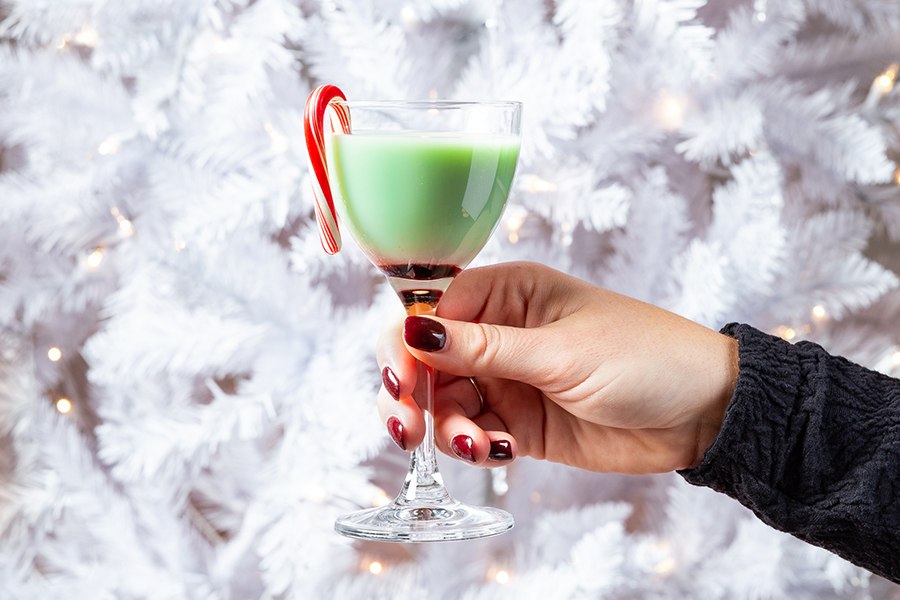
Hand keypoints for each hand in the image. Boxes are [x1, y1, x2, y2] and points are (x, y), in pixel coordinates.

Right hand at [376, 262, 738, 473]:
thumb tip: (412, 331)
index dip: (406, 344)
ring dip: (446, 427)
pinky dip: (474, 447)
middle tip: (408, 428)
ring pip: (444, 403)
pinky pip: (474, 434)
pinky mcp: (520, 423)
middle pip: (426, 361)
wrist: (704, 413)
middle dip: (410, 394)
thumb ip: (483, 348)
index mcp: (509, 294)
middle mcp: (501, 334)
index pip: (431, 311)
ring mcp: (509, 381)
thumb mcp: (561, 351)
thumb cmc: (646, 358)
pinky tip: (500, 450)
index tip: (402, 379)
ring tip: (478, 445)